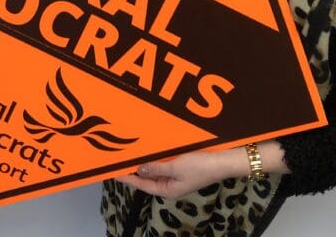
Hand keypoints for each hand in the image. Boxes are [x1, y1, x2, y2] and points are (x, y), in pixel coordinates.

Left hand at [115, 148, 246, 198]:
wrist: (222, 160)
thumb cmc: (200, 166)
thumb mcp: (175, 167)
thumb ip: (156, 168)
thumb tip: (139, 170)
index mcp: (168, 189)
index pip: (142, 185)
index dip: (128, 178)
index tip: (113, 172)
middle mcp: (170, 183)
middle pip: (147, 177)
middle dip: (135, 168)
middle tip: (119, 158)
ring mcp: (176, 174)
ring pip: (155, 168)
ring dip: (145, 160)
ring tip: (130, 152)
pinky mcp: (182, 164)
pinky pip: (164, 161)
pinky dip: (156, 155)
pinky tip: (149, 147)